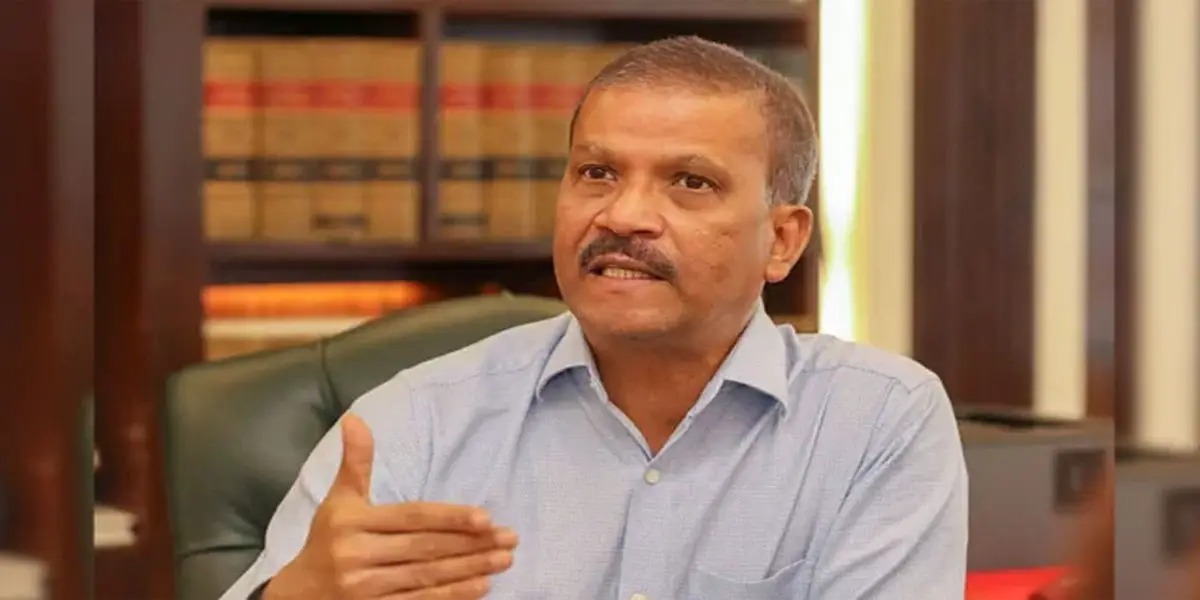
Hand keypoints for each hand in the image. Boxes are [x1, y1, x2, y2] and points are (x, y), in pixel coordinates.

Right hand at [265, 414, 517, 598]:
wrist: (299, 595)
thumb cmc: (328, 539)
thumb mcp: (338, 500)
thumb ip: (356, 462)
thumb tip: (355, 418)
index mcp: (352, 522)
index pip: (411, 518)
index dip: (449, 518)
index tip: (485, 518)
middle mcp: (358, 555)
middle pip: (425, 548)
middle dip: (471, 544)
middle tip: (509, 538)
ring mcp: (366, 588)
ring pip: (427, 577)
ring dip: (470, 569)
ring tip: (503, 560)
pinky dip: (452, 596)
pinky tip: (480, 586)